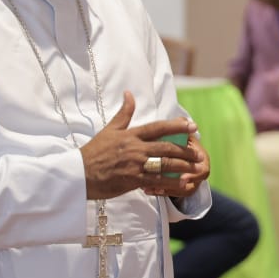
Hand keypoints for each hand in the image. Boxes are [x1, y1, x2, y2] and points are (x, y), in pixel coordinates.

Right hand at [80, 92, 204, 199]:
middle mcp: (135, 148)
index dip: (177, 126)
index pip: (158, 127)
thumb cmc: (95, 152)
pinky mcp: (133, 180)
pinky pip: (157, 181)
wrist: (79, 174)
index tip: (192, 126)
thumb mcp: (109, 130)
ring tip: (196, 167)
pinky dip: (172, 183)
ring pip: (165, 164)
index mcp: (131, 135)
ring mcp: (135, 165)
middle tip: (198, 152)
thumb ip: (124, 113)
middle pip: (166, 147)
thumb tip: (129, 93)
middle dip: (185, 150)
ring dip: (183, 166)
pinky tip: (184, 184)